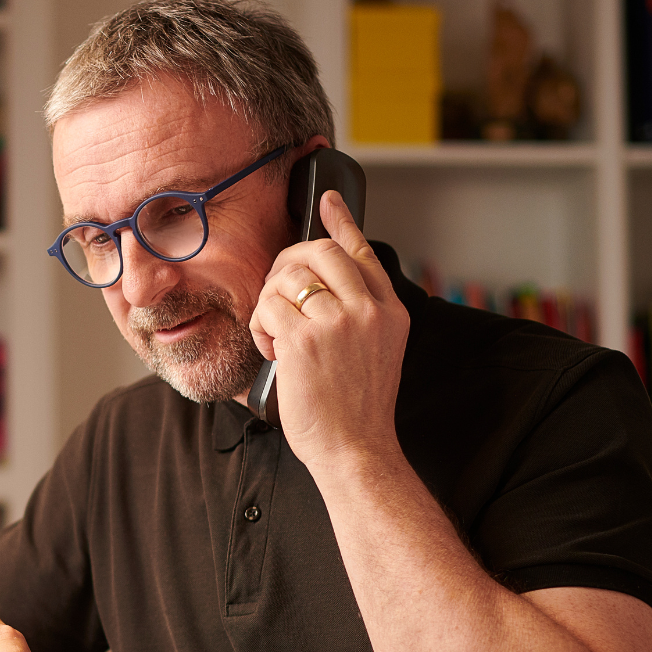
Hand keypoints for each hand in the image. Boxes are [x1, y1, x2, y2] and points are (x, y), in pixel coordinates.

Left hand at [247, 190, 408, 469]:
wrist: (355, 449)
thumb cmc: (357, 409)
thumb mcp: (379, 352)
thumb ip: (360, 314)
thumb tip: (320, 283)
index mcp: (390, 312)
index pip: (363, 253)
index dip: (341, 222)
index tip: (326, 201)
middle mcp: (368, 310)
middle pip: (319, 253)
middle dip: (286, 265)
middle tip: (275, 292)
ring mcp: (337, 322)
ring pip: (286, 279)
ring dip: (269, 306)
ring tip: (277, 338)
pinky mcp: (304, 340)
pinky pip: (267, 308)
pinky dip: (260, 329)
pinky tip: (273, 352)